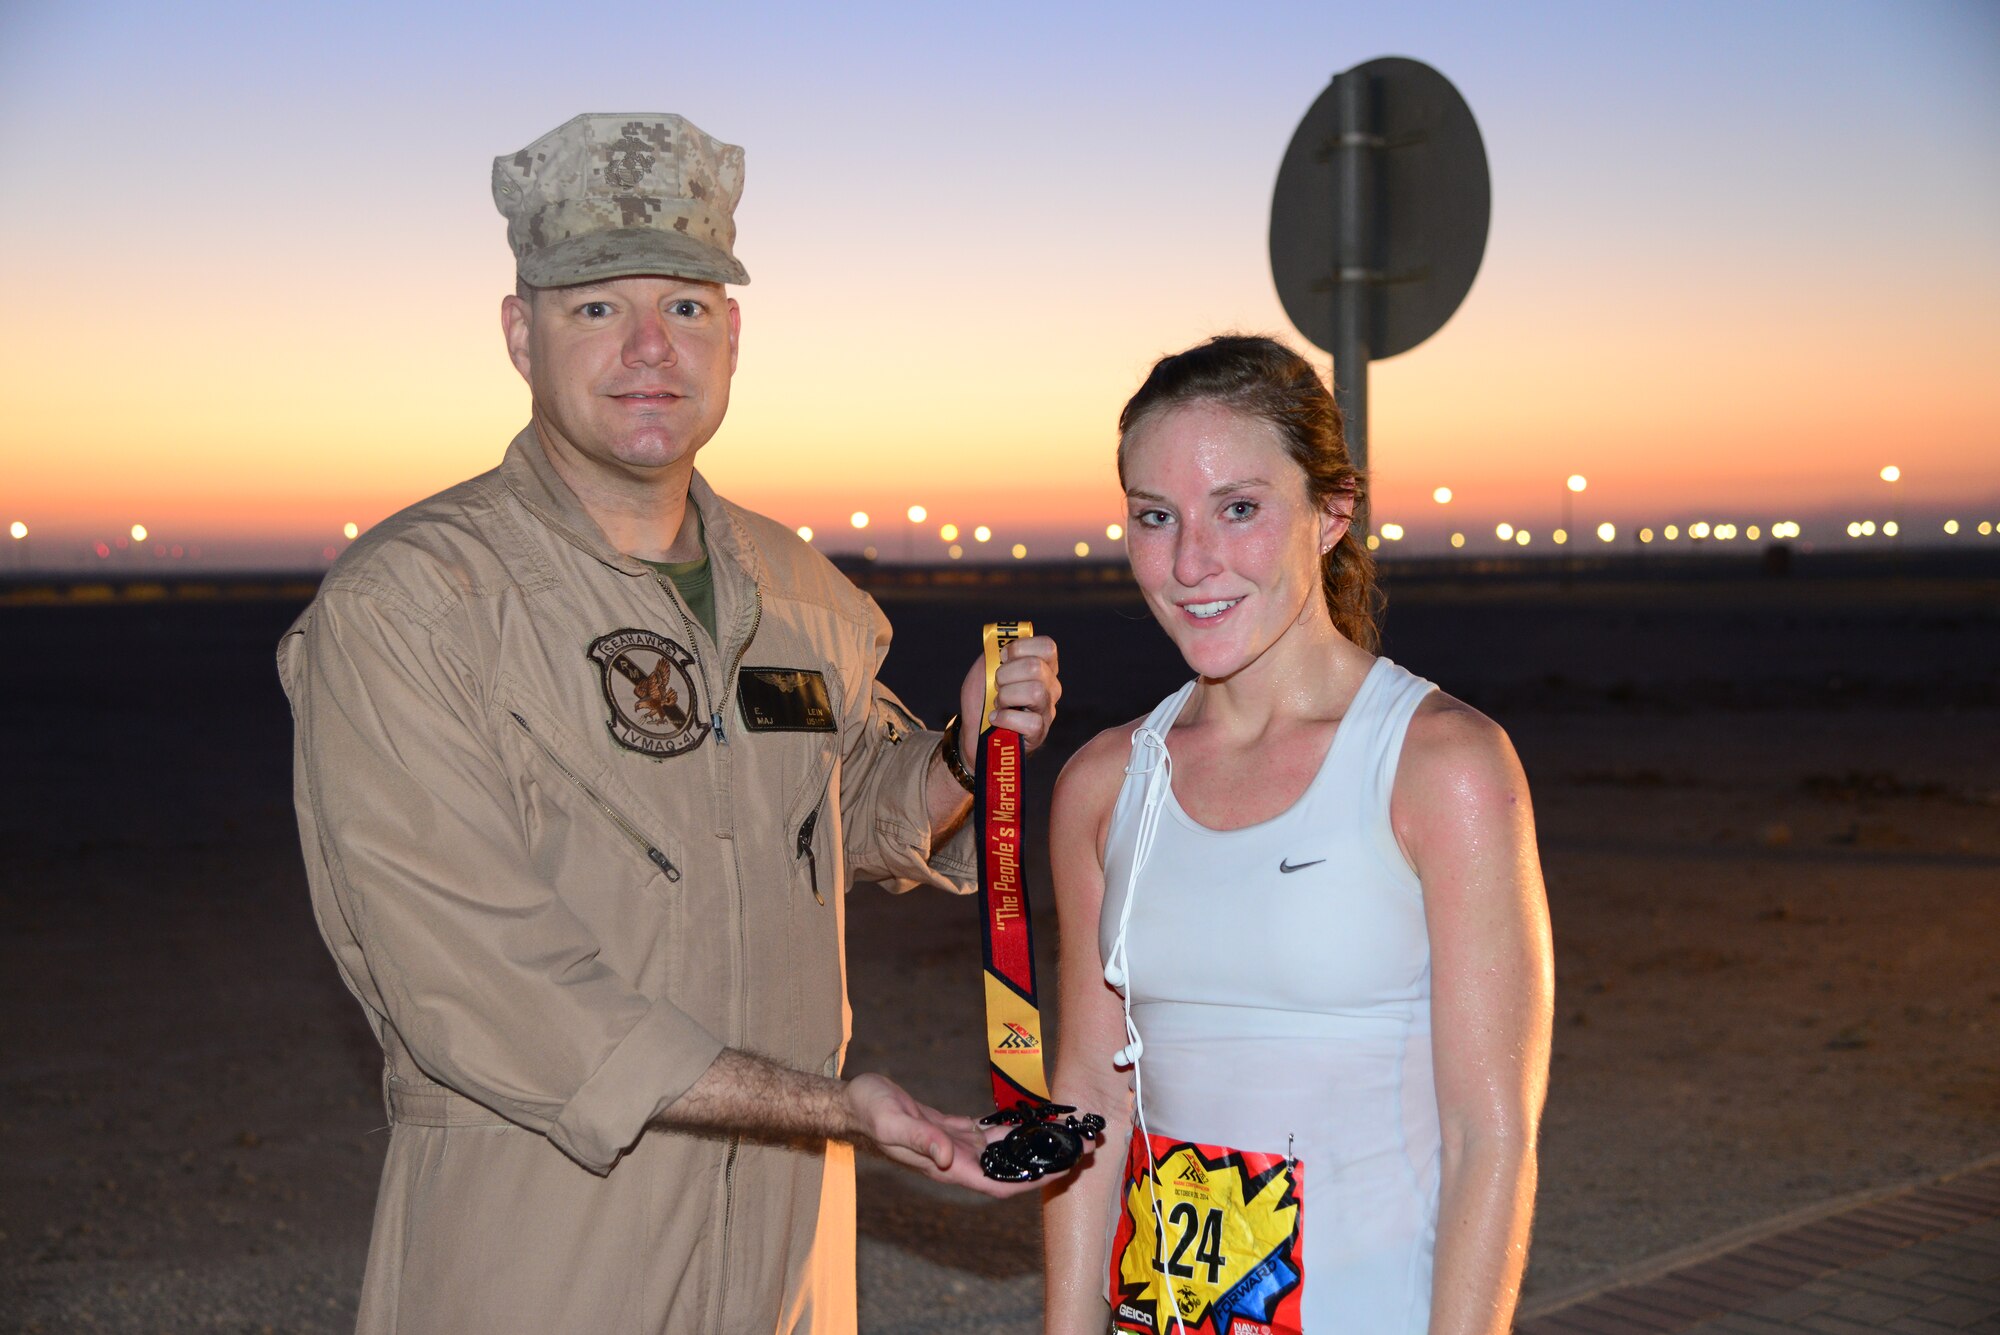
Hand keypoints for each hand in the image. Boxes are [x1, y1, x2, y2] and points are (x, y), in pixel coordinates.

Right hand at [844, 1073, 1057, 1197]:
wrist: (854, 1104)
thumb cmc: (869, 1113)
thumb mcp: (892, 1123)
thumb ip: (920, 1140)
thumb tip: (949, 1156)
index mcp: (948, 1167)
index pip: (1001, 1184)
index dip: (1034, 1181)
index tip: (1064, 1170)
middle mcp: (958, 1162)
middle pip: (1012, 1169)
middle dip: (1047, 1161)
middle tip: (1083, 1145)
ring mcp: (957, 1147)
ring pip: (1006, 1151)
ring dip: (1036, 1144)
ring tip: (1067, 1131)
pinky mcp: (953, 1130)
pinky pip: (991, 1134)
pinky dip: (1014, 1128)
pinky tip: (1032, 1119)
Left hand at [956, 634, 1060, 760]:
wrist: (972, 730)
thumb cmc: (982, 698)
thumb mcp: (985, 668)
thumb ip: (995, 651)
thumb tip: (1006, 643)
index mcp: (1042, 666)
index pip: (1047, 646)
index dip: (1019, 649)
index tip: (1001, 658)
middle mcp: (1051, 687)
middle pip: (1035, 667)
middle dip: (1005, 675)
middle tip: (996, 686)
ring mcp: (1047, 711)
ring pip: (1035, 692)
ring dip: (1005, 696)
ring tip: (997, 703)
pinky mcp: (1039, 733)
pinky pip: (1030, 721)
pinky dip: (1005, 718)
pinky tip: (996, 719)